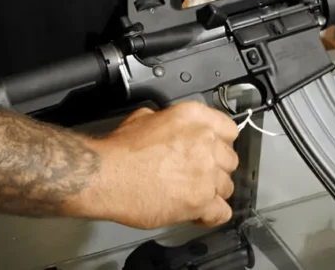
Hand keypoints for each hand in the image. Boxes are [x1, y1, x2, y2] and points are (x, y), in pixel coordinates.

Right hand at [77, 101, 239, 229]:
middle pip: (230, 160)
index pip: (229, 130)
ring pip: (227, 187)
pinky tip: (199, 213)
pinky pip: (222, 212)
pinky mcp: (201, 201)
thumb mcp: (144, 118)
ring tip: (194, 194)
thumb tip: (169, 126)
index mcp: (194, 119)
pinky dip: (211, 215)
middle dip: (216, 169)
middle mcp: (206, 143)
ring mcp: (206, 173)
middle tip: (198, 174)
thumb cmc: (119, 151)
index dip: (220, 143)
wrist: (104, 175)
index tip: (214, 151)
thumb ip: (168, 120)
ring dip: (213, 192)